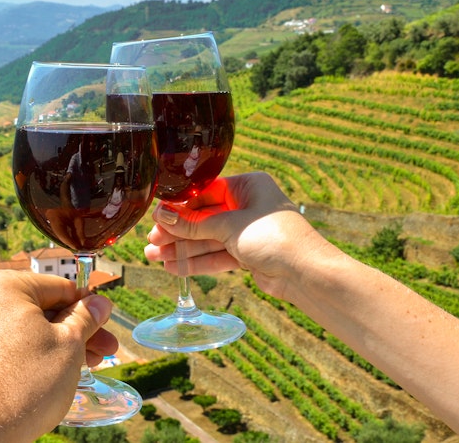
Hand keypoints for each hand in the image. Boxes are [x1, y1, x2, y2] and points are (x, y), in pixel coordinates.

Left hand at [0, 269, 117, 433]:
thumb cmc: (25, 383)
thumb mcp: (69, 344)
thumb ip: (86, 318)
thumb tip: (100, 303)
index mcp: (4, 286)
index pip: (60, 287)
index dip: (88, 306)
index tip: (106, 322)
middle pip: (43, 309)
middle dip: (77, 331)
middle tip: (105, 350)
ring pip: (27, 328)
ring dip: (59, 344)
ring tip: (87, 365)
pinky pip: (8, 344)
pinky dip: (32, 354)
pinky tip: (55, 372)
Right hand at [144, 172, 336, 299]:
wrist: (306, 272)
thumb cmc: (275, 237)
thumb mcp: (229, 226)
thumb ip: (193, 224)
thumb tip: (161, 217)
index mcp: (248, 186)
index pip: (204, 193)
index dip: (179, 207)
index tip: (156, 218)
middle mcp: (247, 206)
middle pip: (203, 218)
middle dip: (177, 232)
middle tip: (151, 240)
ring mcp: (246, 232)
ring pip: (207, 239)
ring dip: (181, 249)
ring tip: (153, 256)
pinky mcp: (247, 254)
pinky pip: (216, 255)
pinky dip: (196, 261)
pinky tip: (173, 267)